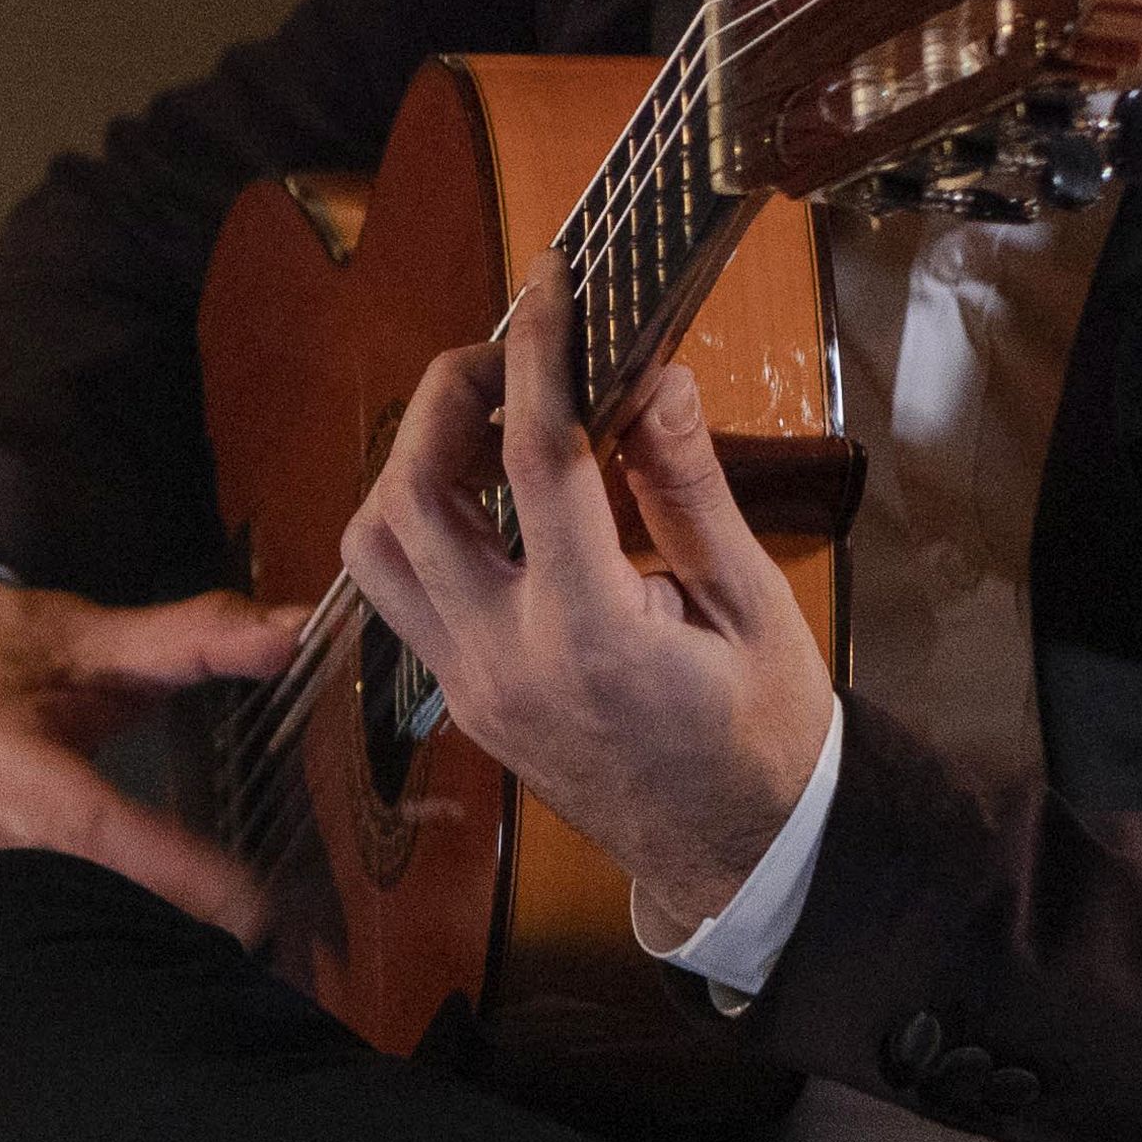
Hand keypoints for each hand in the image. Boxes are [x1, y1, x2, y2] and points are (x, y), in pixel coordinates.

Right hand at [0, 577, 298, 936]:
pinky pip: (47, 938)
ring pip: (60, 933)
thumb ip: (197, 634)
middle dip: (164, 930)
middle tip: (260, 949)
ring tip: (224, 963)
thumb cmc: (13, 658)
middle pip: (75, 900)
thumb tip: (291, 635)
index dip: (173, 868)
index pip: (92, 823)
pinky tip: (164, 956)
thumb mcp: (99, 634)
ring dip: (139, 949)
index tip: (252, 906)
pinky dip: (110, 947)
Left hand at [341, 288, 837, 932]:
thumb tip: (651, 373)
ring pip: (374, 543)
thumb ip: (688, 486)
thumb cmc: (766, 732)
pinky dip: (417, 519)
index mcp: (592, 634)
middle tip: (513, 349)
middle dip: (448, 396)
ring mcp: (466, 684)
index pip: (534, 460)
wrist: (740, 857)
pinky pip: (396, 590)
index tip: (551, 284)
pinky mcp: (457, 696)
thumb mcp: (751, 605)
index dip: (539, 355)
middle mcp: (504, 658)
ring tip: (491, 416)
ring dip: (412, 460)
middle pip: (412, 493)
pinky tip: (485, 489)